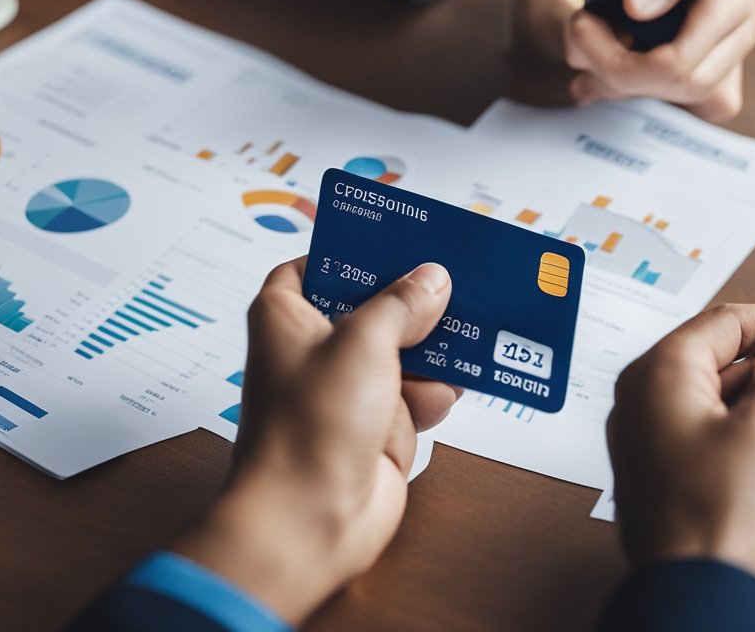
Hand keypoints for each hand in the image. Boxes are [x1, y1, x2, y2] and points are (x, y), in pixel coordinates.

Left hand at [172, 257, 457, 624]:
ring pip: (407, 348)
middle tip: (459, 277)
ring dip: (435, 349)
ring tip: (466, 336)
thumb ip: (402, 303)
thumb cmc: (308, 428)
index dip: (359, 247)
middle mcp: (317, 348)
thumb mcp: (363, 341)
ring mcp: (350, 388)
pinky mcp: (379, 424)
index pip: (321, 262)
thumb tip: (431, 279)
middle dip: (417, 300)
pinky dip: (435, 393)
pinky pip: (421, 391)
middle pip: (376, 304)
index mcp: (289, 315)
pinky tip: (442, 395)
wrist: (310, 521)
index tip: (404, 234)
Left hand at [607, 304, 754, 581]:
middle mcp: (643, 400)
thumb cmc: (711, 521)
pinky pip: (707, 427)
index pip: (723, 322)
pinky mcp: (663, 470)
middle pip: (714, 354)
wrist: (693, 597)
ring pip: (712, 392)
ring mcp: (649, 437)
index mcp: (658, 375)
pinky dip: (745, 422)